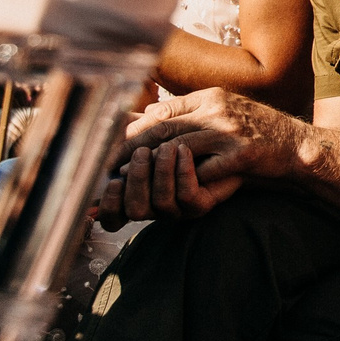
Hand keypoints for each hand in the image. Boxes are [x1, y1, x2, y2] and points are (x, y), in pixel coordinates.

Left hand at [97, 88, 305, 223]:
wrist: (298, 145)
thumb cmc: (256, 131)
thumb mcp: (224, 111)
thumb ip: (190, 112)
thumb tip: (147, 117)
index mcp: (211, 96)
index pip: (163, 111)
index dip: (134, 131)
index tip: (114, 147)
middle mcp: (218, 109)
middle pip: (164, 128)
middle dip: (133, 150)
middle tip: (110, 167)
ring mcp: (230, 132)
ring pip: (178, 150)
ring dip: (152, 168)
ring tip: (132, 182)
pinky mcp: (241, 155)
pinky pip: (204, 171)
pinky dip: (186, 182)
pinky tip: (172, 191)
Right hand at [98, 135, 243, 224]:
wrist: (231, 141)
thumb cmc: (189, 135)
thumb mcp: (158, 130)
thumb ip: (133, 132)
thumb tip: (108, 124)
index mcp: (138, 194)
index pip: (112, 216)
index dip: (108, 204)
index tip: (111, 177)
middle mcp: (156, 207)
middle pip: (135, 209)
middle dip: (137, 179)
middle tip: (142, 153)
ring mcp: (180, 210)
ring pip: (161, 203)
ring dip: (161, 173)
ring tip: (168, 147)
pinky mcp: (204, 205)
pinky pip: (188, 197)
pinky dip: (182, 174)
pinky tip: (184, 152)